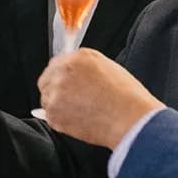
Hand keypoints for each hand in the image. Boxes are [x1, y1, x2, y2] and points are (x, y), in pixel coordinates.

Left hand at [38, 48, 161, 148]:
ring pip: (47, 98)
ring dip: (58, 105)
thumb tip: (75, 73)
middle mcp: (63, 71)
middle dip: (55, 90)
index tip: (66, 85)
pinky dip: (60, 120)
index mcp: (78, 58)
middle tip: (73, 101)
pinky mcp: (53, 112)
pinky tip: (79, 120)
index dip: (61, 76)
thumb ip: (86, 67)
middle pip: (46, 80)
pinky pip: (50, 116)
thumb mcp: (109, 68)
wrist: (131, 119)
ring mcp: (55, 92)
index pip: (56, 64)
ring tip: (81, 111)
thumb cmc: (127, 97)